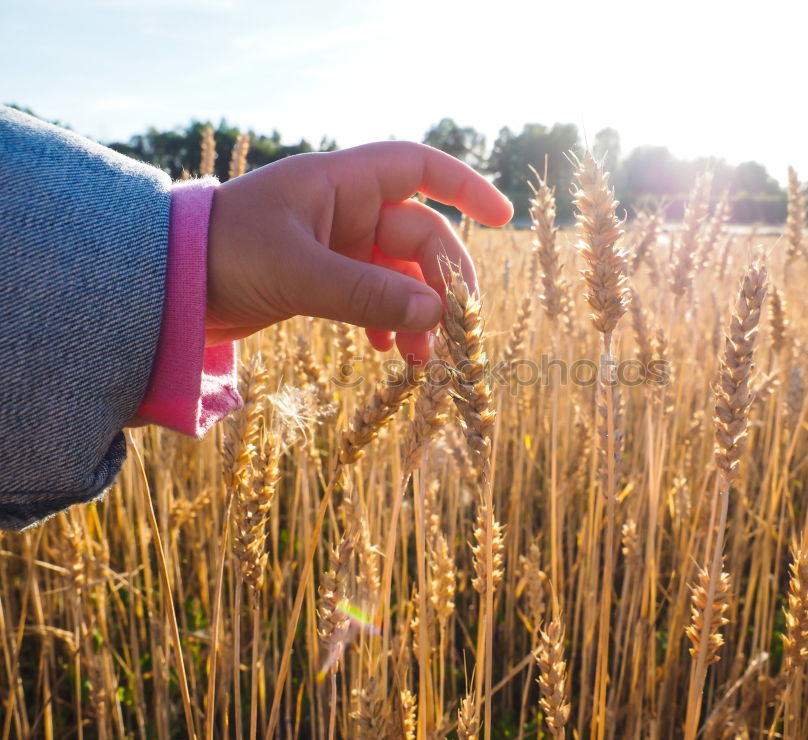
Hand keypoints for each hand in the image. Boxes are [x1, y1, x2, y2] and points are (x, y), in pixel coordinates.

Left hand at [205, 141, 512, 361]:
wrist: (163, 286)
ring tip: (423, 359)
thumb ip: (366, 295)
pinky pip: (374, 297)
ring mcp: (335, 246)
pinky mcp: (323, 280)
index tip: (501, 218)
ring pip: (399, 274)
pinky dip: (388, 322)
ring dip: (417, 312)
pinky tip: (389, 352)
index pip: (417, 168)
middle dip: (441, 282)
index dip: (464, 187)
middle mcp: (343, 209)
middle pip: (418, 236)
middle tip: (455, 329)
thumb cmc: (221, 256)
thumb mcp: (297, 274)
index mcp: (338, 183)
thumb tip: (437, 317)